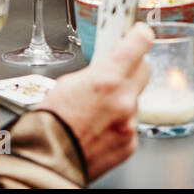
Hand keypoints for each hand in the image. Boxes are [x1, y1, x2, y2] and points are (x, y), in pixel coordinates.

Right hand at [39, 23, 153, 181]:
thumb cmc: (51, 123)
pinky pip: (131, 124)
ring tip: (98, 108)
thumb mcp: (68, 83)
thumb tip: (106, 67)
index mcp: (107, 79)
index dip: (139, 35)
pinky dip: (120, 123)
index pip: (138, 44)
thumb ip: (95, 72)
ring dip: (123, 99)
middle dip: (133, 66)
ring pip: (136, 99)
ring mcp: (129, 123)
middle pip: (144, 70)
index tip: (139, 32)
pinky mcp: (130, 143)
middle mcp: (123, 100)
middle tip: (119, 69)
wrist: (48, 160)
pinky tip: (100, 126)